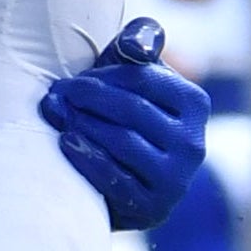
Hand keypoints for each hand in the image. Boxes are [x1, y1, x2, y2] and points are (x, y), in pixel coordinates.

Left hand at [40, 18, 209, 233]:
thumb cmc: (126, 113)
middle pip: (132, 109)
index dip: (102, 76)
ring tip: (57, 115)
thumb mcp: (136, 74)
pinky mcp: (154, 208)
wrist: (126, 181)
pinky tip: (66, 142)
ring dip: (83, 124)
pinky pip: (116, 179)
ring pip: (123, 142)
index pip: (143, 78)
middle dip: (87, 99)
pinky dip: (87, 158)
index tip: (71, 80)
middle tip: (54, 96)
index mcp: (195, 102)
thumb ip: (139, 42)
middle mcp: (194, 143)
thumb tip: (136, 47)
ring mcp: (177, 179)